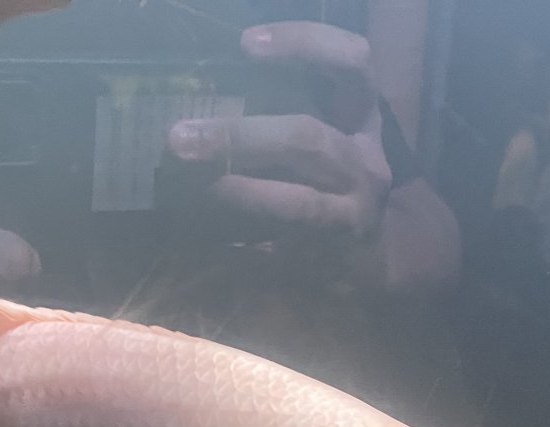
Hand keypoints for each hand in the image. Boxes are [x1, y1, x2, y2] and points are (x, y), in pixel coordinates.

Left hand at [167, 22, 392, 238]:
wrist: (370, 259)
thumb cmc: (329, 183)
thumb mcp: (320, 136)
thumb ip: (278, 110)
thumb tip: (200, 99)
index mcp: (361, 117)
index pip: (352, 63)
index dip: (305, 44)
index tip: (245, 44)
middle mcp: (366, 160)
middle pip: (305, 138)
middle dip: (239, 138)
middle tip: (179, 139)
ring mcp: (356, 211)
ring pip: (295, 202)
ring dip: (234, 191)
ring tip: (182, 184)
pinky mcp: (338, 253)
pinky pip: (283, 239)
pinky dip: (238, 232)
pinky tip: (199, 228)